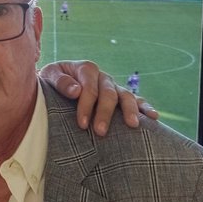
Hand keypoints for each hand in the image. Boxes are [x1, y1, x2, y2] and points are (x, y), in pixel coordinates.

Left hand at [39, 60, 158, 134]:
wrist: (54, 84)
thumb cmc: (50, 82)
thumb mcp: (48, 76)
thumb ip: (60, 82)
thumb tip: (76, 91)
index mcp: (85, 69)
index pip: (89, 87)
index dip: (86, 105)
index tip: (82, 124)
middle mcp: (102, 77)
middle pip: (108, 93)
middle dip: (105, 113)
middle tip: (100, 132)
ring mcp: (113, 86)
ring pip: (125, 95)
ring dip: (130, 110)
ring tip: (132, 125)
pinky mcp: (120, 96)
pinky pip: (136, 100)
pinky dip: (145, 107)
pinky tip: (153, 117)